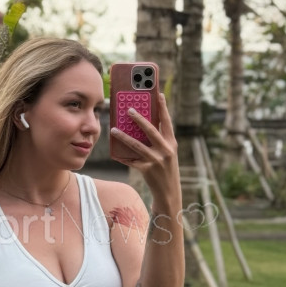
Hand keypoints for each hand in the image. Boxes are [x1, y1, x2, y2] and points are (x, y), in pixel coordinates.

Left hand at [111, 92, 180, 206]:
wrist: (169, 192)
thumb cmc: (165, 169)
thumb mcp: (167, 153)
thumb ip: (158, 140)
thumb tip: (141, 125)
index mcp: (171, 143)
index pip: (167, 122)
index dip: (163, 108)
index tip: (159, 94)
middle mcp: (166, 150)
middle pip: (151, 130)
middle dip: (139, 119)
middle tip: (128, 109)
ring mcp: (157, 160)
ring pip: (137, 145)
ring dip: (124, 136)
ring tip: (113, 129)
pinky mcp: (147, 170)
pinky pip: (131, 161)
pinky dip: (122, 156)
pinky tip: (113, 152)